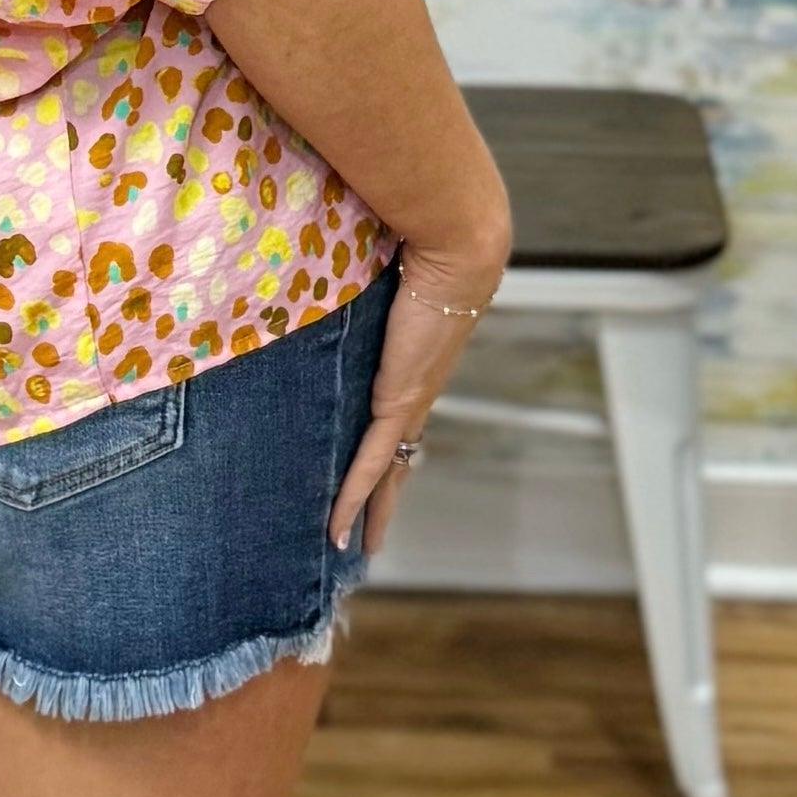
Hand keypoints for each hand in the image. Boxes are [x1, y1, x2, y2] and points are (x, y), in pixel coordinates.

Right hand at [329, 233, 506, 553]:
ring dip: (372, 512)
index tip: (376, 478)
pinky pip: (369, 462)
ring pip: (386, 473)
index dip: (386, 455)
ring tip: (358, 548)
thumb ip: (369, 280)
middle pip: (396, 461)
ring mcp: (408, 402)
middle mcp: (415, 393)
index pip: (398, 424)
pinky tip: (339, 527)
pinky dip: (354, 497)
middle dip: (383, 502)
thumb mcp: (388, 275)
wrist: (457, 251)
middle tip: (370, 537)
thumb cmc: (424, 248)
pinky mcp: (397, 401)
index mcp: (415, 369)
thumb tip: (354, 265)